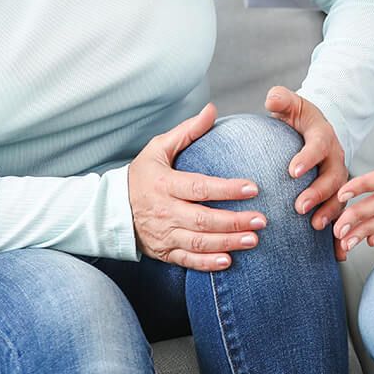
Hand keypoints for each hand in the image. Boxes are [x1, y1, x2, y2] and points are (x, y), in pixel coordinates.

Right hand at [127, 103, 267, 270]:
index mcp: (164, 184)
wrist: (112, 210)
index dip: (226, 189)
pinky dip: (207, 264)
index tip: (252, 187)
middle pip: (203, 219)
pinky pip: (187, 261)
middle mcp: (164, 211)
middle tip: (261, 219)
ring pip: (198, 242)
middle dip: (234, 221)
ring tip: (253, 239)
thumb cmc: (141, 175)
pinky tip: (228, 261)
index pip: (199, 187)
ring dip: (227, 242)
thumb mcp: (158, 148)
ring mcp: (164, 234)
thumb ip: (187, 131)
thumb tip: (211, 110)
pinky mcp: (164, 252)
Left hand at [265, 86, 349, 259]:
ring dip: (332, 215)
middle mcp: (336, 160)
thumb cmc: (299, 119)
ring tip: (317, 229)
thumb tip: (271, 97)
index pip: (317, 146)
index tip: (291, 170)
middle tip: (299, 207)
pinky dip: (343, 235)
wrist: (319, 131)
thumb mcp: (292, 104)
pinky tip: (338, 253)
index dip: (307, 158)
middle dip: (318, 193)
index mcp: (323, 137)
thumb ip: (282, 100)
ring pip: (342, 200)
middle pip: (333, 178)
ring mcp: (340, 180)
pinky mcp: (339, 197)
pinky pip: (344, 216)